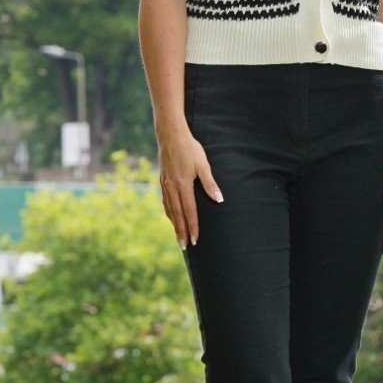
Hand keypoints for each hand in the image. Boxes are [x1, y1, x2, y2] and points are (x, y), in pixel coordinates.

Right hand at [156, 130, 221, 247]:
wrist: (170, 135)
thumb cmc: (189, 148)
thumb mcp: (203, 164)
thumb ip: (210, 183)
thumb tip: (219, 199)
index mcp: (183, 185)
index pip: (189, 211)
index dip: (193, 226)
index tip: (196, 239)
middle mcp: (172, 188)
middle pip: (177, 215)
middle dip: (182, 232)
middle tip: (185, 246)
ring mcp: (165, 185)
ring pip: (170, 210)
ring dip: (174, 225)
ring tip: (179, 236)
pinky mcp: (162, 181)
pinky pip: (165, 202)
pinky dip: (169, 212)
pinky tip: (171, 216)